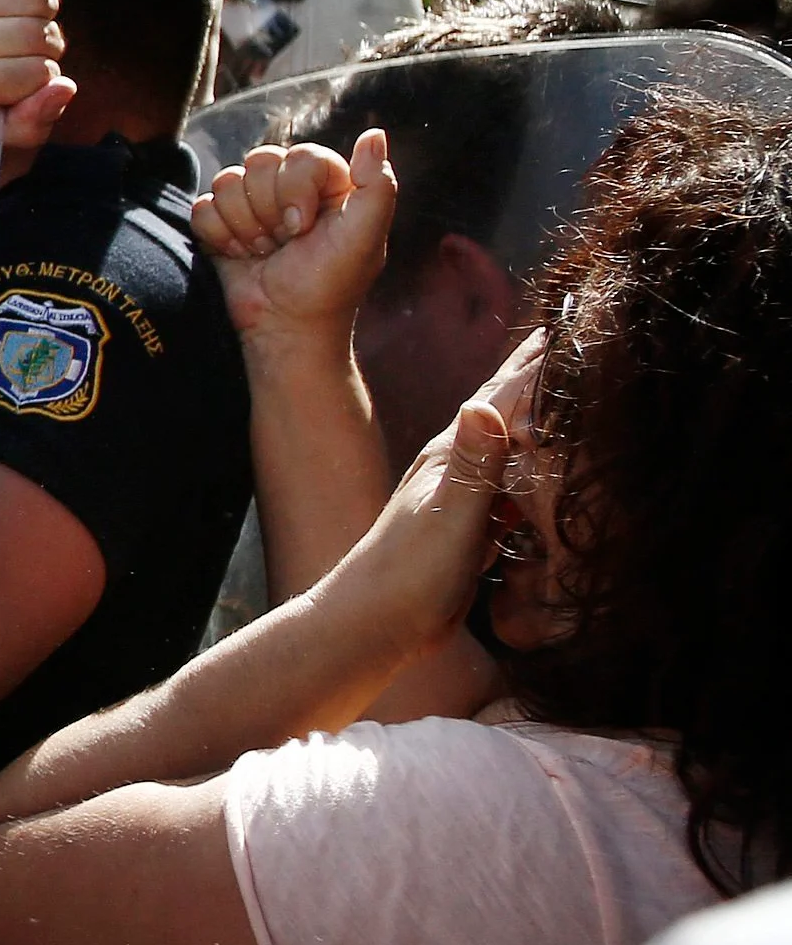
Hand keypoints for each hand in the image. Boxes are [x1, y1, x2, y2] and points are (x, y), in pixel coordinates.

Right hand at [194, 132, 393, 344]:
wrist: (286, 329)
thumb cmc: (329, 286)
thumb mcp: (364, 237)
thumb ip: (377, 186)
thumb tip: (375, 135)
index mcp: (328, 183)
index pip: (299, 155)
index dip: (294, 190)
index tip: (303, 228)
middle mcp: (290, 187)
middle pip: (259, 162)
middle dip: (267, 211)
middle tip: (284, 242)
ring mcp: (253, 204)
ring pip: (227, 180)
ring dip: (243, 226)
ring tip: (264, 252)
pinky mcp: (221, 224)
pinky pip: (203, 206)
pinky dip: (218, 236)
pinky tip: (240, 256)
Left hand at [334, 330, 539, 637]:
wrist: (371, 626)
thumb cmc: (407, 575)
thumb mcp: (449, 517)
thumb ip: (472, 465)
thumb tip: (482, 405)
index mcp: (450, 455)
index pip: (503, 396)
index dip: (537, 361)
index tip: (569, 318)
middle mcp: (453, 468)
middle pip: (505, 412)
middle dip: (536, 377)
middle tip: (572, 337)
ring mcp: (459, 498)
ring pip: (509, 448)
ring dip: (536, 420)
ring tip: (562, 394)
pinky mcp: (466, 530)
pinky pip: (509, 489)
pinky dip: (530, 470)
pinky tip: (538, 470)